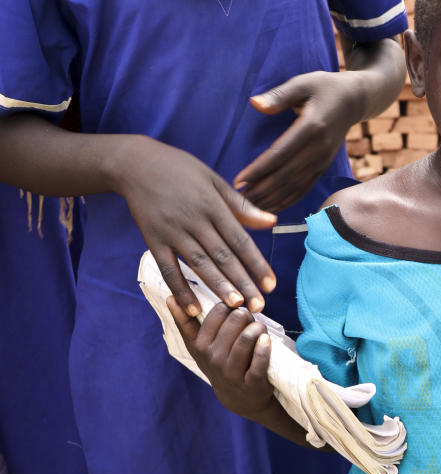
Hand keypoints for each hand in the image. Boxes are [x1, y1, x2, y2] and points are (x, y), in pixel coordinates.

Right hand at [114, 136, 275, 315]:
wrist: (136, 164)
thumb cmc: (181, 170)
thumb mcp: (214, 181)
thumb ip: (242, 206)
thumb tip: (272, 222)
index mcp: (213, 205)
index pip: (240, 240)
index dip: (256, 264)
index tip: (271, 285)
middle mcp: (194, 220)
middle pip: (222, 256)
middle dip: (242, 282)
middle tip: (258, 306)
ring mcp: (172, 232)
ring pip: (198, 264)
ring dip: (217, 287)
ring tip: (234, 307)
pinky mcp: (152, 240)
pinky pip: (168, 269)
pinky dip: (180, 289)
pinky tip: (193, 308)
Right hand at [168, 298, 274, 418]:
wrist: (239, 397)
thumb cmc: (220, 362)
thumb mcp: (199, 345)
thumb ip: (185, 321)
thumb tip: (170, 296)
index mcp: (199, 346)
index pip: (218, 311)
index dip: (231, 305)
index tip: (234, 310)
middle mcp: (213, 359)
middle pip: (236, 319)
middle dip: (247, 315)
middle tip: (250, 321)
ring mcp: (231, 372)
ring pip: (247, 336)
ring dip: (259, 328)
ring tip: (260, 330)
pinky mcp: (252, 382)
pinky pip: (260, 359)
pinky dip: (265, 346)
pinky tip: (266, 340)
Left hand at [234, 71, 362, 212]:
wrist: (354, 100)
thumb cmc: (324, 87)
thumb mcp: (303, 83)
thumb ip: (279, 95)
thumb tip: (254, 104)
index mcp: (312, 127)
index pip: (279, 154)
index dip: (258, 171)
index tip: (238, 182)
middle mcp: (319, 149)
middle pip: (286, 176)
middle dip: (260, 191)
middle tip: (236, 202)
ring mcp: (323, 160)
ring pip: (294, 187)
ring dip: (271, 200)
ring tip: (248, 209)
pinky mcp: (324, 167)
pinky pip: (304, 188)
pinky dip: (287, 201)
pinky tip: (271, 208)